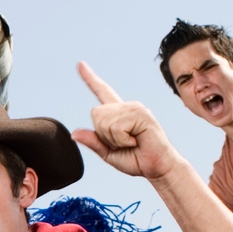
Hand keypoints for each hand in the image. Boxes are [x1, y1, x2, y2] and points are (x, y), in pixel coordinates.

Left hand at [71, 63, 188, 181]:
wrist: (158, 168)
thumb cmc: (137, 160)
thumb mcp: (108, 154)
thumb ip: (93, 143)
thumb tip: (74, 133)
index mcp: (118, 114)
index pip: (102, 92)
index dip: (90, 79)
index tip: (80, 64)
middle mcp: (126, 106)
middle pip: (95, 114)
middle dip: (103, 135)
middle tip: (124, 143)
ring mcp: (135, 108)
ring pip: (104, 121)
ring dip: (114, 139)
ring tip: (132, 142)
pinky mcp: (141, 114)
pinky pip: (116, 127)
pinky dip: (122, 140)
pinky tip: (136, 141)